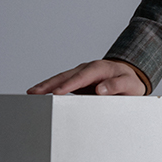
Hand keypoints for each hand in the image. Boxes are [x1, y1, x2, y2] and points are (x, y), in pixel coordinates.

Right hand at [27, 59, 146, 95]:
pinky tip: (39, 93)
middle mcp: (87, 69)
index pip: (82, 77)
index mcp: (100, 69)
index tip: (57, 92)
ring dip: (46, 85)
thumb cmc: (130, 82)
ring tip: (31, 93)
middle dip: (50, 84)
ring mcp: (80, 74)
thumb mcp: (130, 85)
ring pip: (61, 78)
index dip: (69, 85)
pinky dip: (50, 87)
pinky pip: (61, 83)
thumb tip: (100, 89)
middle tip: (35, 92)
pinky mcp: (77, 80)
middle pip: (66, 76)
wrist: (130, 76)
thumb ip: (117, 86)